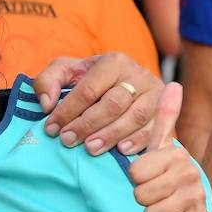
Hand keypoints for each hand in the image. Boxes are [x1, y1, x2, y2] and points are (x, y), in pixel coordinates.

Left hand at [34, 52, 163, 155]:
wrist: (125, 84)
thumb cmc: (90, 80)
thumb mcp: (67, 72)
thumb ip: (48, 80)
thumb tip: (47, 104)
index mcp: (113, 62)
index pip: (88, 89)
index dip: (67, 111)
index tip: (51, 129)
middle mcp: (138, 74)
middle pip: (112, 104)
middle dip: (87, 125)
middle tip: (68, 141)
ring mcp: (154, 93)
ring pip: (134, 117)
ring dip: (110, 135)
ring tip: (90, 149)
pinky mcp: (164, 111)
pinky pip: (153, 128)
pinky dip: (137, 141)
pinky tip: (120, 150)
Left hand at [130, 83, 210, 211]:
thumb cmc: (169, 181)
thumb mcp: (163, 151)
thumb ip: (164, 120)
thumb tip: (174, 84)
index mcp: (178, 154)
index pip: (136, 170)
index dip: (137, 178)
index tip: (149, 176)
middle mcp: (190, 173)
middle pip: (141, 192)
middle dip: (143, 198)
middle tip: (157, 194)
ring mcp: (195, 198)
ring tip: (164, 206)